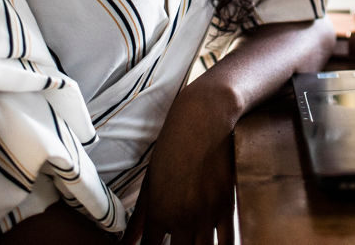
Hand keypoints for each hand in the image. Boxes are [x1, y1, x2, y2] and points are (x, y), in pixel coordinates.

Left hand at [126, 80, 238, 244]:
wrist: (203, 121)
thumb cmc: (174, 147)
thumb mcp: (150, 180)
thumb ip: (139, 216)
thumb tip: (127, 242)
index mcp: (159, 213)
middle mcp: (181, 219)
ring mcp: (205, 215)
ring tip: (193, 244)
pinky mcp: (227, 207)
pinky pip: (227, 242)